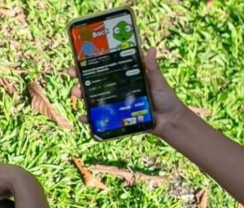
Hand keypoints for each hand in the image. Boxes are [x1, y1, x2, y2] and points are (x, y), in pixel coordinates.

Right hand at [66, 47, 190, 138]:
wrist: (170, 121)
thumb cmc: (165, 98)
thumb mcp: (157, 81)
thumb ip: (152, 68)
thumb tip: (152, 49)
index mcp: (124, 78)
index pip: (104, 69)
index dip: (89, 65)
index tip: (77, 62)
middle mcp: (117, 90)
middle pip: (94, 84)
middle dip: (80, 80)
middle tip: (74, 78)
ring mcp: (115, 105)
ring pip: (93, 100)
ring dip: (82, 97)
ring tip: (78, 95)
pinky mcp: (116, 119)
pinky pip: (100, 119)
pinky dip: (90, 119)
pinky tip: (84, 118)